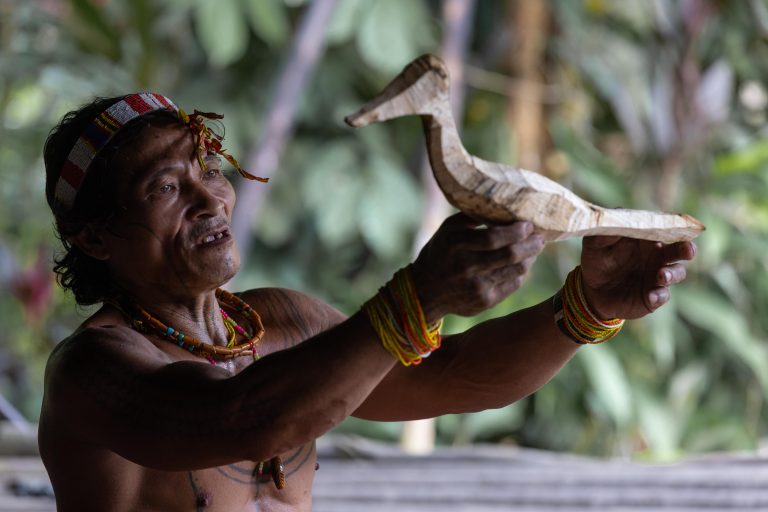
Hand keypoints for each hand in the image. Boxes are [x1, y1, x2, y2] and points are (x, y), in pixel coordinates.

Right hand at [411, 213, 544, 319]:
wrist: (425, 291)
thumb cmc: (440, 253)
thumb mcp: (447, 230)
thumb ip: (470, 217)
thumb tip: (502, 205)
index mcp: (456, 244)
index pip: (493, 238)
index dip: (516, 231)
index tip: (528, 224)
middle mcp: (466, 267)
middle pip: (510, 255)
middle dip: (531, 244)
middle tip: (540, 237)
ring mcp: (476, 287)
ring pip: (516, 270)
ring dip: (530, 258)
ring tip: (533, 249)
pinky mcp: (484, 301)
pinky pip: (513, 285)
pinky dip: (521, 272)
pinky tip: (522, 264)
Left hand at [579, 236, 696, 319]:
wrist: (592, 289)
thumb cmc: (598, 260)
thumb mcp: (596, 243)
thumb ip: (606, 231)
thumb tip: (615, 216)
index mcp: (648, 239)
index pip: (666, 229)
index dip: (675, 228)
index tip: (679, 227)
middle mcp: (658, 256)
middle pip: (680, 250)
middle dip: (687, 249)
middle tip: (688, 250)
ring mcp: (658, 277)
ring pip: (676, 273)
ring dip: (672, 274)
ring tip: (661, 276)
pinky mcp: (653, 296)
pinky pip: (662, 296)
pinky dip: (659, 295)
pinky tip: (651, 296)